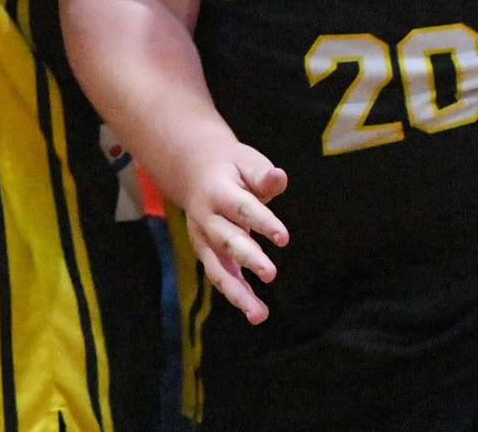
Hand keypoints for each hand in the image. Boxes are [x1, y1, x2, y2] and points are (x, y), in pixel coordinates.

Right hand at [179, 145, 289, 324]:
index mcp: (218, 191)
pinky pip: (219, 276)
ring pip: (217, 268)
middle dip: (247, 258)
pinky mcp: (205, 252)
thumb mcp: (246, 162)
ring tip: (259, 314)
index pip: (242, 208)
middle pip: (227, 240)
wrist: (193, 171)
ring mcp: (202, 238)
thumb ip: (263, 175)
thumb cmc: (230, 168)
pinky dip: (235, 294)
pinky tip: (255, 312)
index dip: (262, 222)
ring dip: (237, 292)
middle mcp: (206, 218)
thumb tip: (279, 176)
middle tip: (270, 273)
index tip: (284, 238)